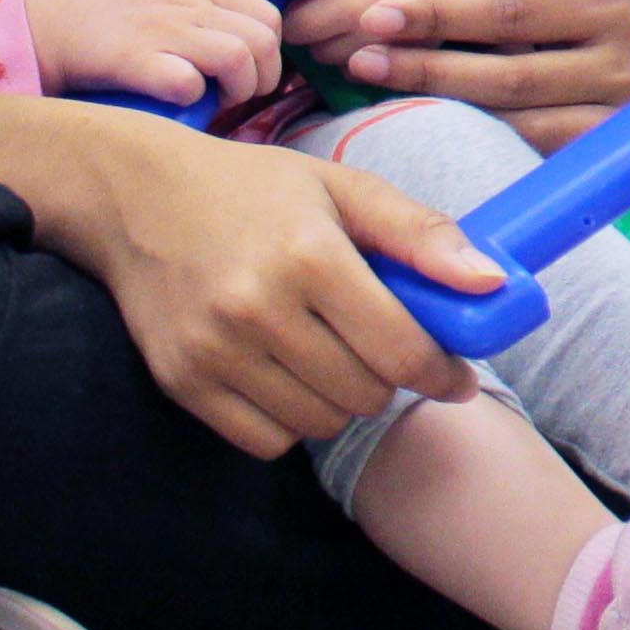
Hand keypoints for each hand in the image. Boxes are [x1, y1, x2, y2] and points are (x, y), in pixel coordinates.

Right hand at [24, 0, 283, 107]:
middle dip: (265, 74)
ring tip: (220, 100)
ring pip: (236, 58)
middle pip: (262, 37)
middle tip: (243, 91)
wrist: (42, 22)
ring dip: (237, 88)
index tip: (255, 66)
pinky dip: (194, 98)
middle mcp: (186, 3)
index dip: (273, 46)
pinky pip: (188, 83)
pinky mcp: (133, 61)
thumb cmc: (103, 0)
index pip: (267, 10)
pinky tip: (181, 99)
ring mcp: (161, 30)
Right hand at [48, 114, 499, 456]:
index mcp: (310, 256)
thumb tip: (493, 282)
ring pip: (320, 423)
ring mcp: (214, 351)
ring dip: (341, 401)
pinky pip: (265, 441)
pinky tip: (286, 374)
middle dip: (390, 378)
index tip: (456, 374)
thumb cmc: (254, 190)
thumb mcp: (344, 189)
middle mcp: (257, 309)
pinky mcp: (181, 383)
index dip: (442, 372)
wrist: (135, 197)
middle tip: (381, 346)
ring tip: (330, 354)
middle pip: (365, 394)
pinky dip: (290, 421)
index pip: (401, 350)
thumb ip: (422, 234)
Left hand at [207, 0, 496, 58]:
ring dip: (310, 39)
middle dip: (279, 16)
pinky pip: (345, 67)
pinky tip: (350, 32)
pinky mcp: (394, 60)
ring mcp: (373, 37)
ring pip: (312, 54)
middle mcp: (351, 2)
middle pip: (284, 27)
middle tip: (284, 2)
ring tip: (326, 14)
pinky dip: (339, 53)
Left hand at [330, 0, 629, 150]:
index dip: (443, 12)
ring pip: (515, 113)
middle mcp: (621, 55)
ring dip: (441, 102)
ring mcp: (616, 107)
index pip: (513, 9)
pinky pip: (529, 146)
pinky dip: (476, 136)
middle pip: (509, 69)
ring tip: (379, 84)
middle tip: (361, 55)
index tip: (376, 13)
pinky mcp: (605, 145)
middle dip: (428, 63)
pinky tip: (429, 123)